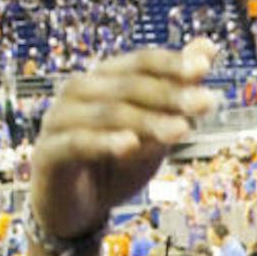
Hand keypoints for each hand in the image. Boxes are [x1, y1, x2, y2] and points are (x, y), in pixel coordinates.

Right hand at [31, 42, 217, 242]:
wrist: (77, 208)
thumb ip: (177, 92)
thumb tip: (208, 47)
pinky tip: (131, 145)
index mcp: (105, 79)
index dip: (172, 64)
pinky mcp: (48, 152)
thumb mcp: (154, 129)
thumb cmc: (116, 163)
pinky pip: (78, 143)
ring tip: (183, 130)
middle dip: (171, 95)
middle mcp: (80, 91)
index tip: (204, 68)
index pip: (141, 62)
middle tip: (207, 104)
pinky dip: (105, 142)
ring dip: (149, 121)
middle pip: (128, 86)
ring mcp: (60, 119)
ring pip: (109, 114)